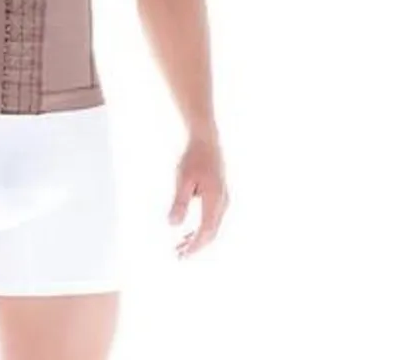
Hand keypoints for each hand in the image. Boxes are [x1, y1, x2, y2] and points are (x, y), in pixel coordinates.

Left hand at [168, 132, 228, 258]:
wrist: (205, 139)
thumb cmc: (193, 157)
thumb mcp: (183, 179)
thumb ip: (179, 202)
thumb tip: (172, 225)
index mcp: (216, 200)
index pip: (206, 231)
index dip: (195, 246)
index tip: (182, 255)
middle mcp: (223, 202)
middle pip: (211, 232)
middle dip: (195, 246)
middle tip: (178, 256)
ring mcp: (223, 199)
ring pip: (212, 227)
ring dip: (196, 239)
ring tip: (179, 247)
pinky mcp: (219, 196)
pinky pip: (212, 219)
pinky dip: (200, 229)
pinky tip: (187, 233)